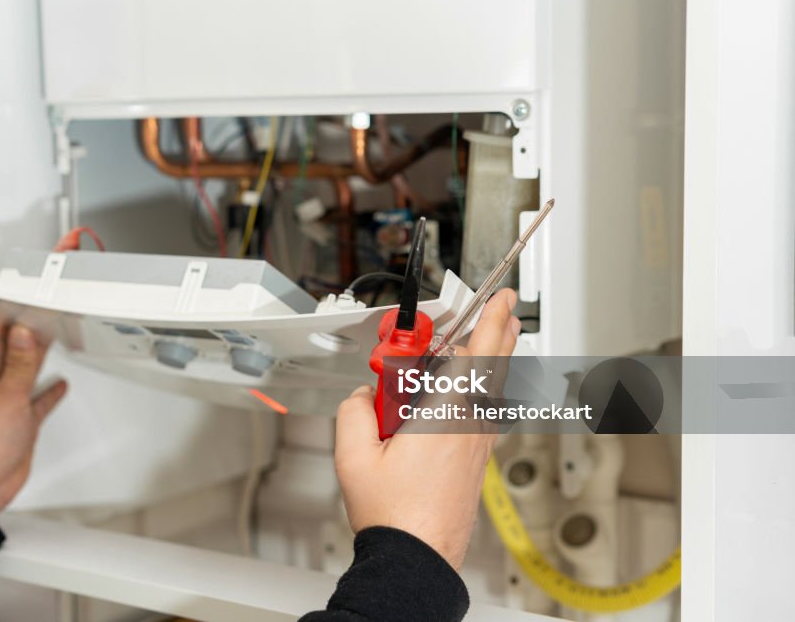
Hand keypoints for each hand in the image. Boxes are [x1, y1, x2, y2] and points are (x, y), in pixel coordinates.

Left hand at [0, 323, 67, 515]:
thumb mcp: (8, 395)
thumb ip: (19, 364)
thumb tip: (23, 334)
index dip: (11, 322)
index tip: (26, 307)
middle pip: (13, 354)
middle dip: (26, 336)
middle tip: (41, 319)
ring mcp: (7, 406)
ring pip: (25, 375)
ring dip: (37, 360)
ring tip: (50, 343)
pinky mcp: (20, 424)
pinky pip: (37, 402)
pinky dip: (48, 393)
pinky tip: (57, 386)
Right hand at [334, 289, 519, 569]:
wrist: (418, 559)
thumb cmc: (395, 516)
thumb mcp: (353, 456)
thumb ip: (354, 412)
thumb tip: (362, 396)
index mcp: (444, 415)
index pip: (476, 354)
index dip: (492, 320)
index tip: (502, 298)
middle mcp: (469, 426)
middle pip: (494, 368)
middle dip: (500, 333)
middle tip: (502, 310)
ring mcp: (477, 445)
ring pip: (490, 390)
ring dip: (489, 361)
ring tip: (484, 343)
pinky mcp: (476, 462)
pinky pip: (483, 412)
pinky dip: (479, 391)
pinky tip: (465, 392)